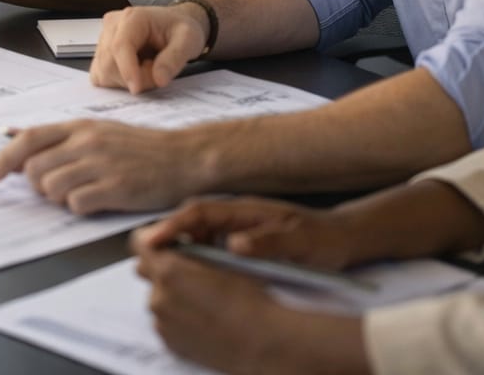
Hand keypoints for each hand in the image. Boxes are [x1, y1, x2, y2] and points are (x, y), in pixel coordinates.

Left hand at [0, 120, 206, 213]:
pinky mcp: (115, 187)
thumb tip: (15, 139)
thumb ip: (62, 138)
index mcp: (80, 127)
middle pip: (36, 169)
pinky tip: (99, 201)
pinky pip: (77, 205)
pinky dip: (82, 208)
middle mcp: (87, 142)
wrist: (183, 157)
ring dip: (60, 199)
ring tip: (82, 194)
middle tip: (59, 189)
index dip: (5, 159)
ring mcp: (101, 164)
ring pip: (52, 188)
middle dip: (39, 186)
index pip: (29, 139)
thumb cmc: (140, 148)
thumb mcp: (99, 131)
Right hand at [90, 3, 209, 93]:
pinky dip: (119, 82)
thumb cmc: (179, 30)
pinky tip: (135, 72)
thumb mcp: (189, 40)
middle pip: (109, 63)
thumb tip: (159, 79)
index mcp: (133, 17)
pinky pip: (102, 76)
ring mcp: (103, 39)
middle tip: (157, 71)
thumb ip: (175, 58)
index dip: (126, 70)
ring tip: (148, 68)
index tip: (137, 89)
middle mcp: (112, 25)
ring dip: (127, 80)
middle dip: (134, 77)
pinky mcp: (101, 54)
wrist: (173, 26)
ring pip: (104, 72)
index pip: (120, 46)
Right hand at [131, 197, 352, 271]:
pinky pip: (206, 245)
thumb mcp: (298, 241)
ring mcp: (234, 227)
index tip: (151, 241)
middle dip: (163, 235)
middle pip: (188, 220)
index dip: (172, 226)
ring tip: (161, 268)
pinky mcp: (237, 240)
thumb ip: (268, 242)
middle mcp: (234, 215)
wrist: (339, 238)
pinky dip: (192, 256)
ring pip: (194, 233)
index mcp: (244, 210)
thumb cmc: (320, 238)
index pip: (198, 212)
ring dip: (177, 247)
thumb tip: (233, 245)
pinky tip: (190, 273)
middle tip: (144, 258)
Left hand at [133, 244, 362, 374]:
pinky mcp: (169, 343)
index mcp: (169, 270)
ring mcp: (162, 322)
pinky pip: (165, 321)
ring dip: (170, 293)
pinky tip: (202, 317)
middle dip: (162, 266)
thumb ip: (192, 251)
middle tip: (189, 269)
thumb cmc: (247, 300)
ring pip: (156, 297)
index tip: (164, 241)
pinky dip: (177, 316)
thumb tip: (182, 246)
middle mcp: (158, 297)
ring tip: (202, 298)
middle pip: (145, 270)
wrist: (260, 341)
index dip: (153, 238)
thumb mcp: (221, 260)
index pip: (140, 243)